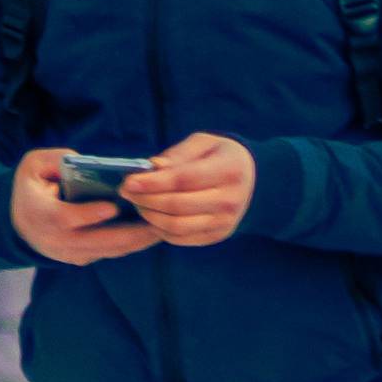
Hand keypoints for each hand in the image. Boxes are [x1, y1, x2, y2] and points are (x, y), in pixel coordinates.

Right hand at [10, 148, 159, 268]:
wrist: (18, 224)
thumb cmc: (30, 189)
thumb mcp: (32, 166)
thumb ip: (54, 160)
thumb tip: (80, 159)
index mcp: (42, 214)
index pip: (65, 218)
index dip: (88, 214)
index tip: (112, 207)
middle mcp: (57, 240)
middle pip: (98, 241)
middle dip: (130, 233)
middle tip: (157, 221)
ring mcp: (70, 253)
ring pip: (109, 250)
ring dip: (136, 241)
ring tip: (162, 227)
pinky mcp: (82, 259)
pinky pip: (110, 253)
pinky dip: (130, 244)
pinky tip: (150, 233)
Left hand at [125, 132, 256, 248]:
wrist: (253, 180)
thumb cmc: (221, 157)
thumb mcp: (204, 143)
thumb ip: (177, 154)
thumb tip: (152, 168)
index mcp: (229, 170)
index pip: (184, 179)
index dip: (153, 183)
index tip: (130, 181)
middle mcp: (230, 199)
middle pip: (178, 205)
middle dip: (146, 200)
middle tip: (127, 191)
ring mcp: (225, 221)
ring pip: (177, 226)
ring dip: (150, 216)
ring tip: (138, 203)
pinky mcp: (217, 235)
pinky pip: (181, 238)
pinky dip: (160, 229)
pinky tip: (152, 216)